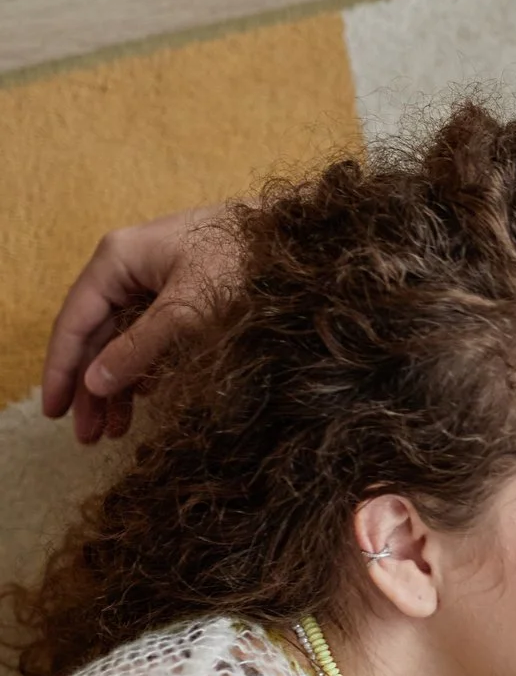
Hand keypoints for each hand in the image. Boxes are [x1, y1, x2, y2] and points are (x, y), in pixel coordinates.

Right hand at [42, 205, 236, 442]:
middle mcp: (130, 268)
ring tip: (112, 431)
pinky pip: (154, 336)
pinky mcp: (186, 293)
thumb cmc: (244, 261)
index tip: (53, 413)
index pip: (74, 321)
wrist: (303, 238)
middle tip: (85, 436)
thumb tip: (95, 383)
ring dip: (118, 384)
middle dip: (91, 387)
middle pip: (97, 335)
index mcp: (117, 259)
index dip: (62, 370)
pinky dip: (147, 369)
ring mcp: (158, 279)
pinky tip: (142, 401)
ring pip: (125, 339)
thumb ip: (140, 347)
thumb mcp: (187, 310)